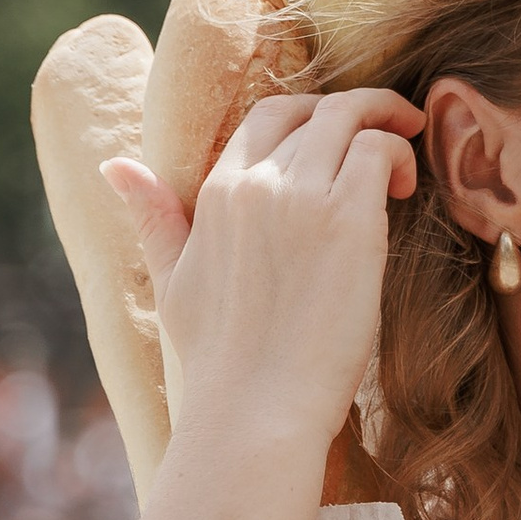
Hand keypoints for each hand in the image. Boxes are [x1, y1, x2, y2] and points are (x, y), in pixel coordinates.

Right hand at [104, 87, 422, 464]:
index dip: (310, 114)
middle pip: (314, 109)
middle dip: (355, 109)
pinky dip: (397, 155)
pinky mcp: (349, 220)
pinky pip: (377, 152)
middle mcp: (256, 183)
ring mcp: (303, 198)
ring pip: (351, 119)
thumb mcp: (172, 280)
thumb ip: (155, 218)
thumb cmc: (219, 359)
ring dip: (385, 125)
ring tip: (404, 154)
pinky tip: (405, 192)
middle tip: (389, 129)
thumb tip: (115, 166)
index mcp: (217, 193)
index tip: (338, 133)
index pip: (268, 116)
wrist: (254, 410)